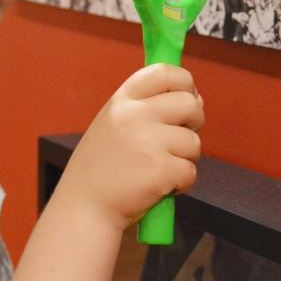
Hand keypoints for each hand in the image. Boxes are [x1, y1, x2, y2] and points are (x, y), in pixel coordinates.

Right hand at [55, 64, 203, 232]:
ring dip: (185, 158)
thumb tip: (197, 100)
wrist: (84, 208)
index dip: (185, 83)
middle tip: (176, 140)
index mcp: (123, 100)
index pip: (165, 73)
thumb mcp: (115, 123)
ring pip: (194, 142)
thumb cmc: (102, 167)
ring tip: (160, 168)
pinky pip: (191, 171)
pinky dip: (181, 183)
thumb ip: (149, 108)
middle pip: (190, 104)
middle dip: (193, 123)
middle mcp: (135, 115)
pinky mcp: (161, 170)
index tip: (186, 97)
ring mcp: (148, 142)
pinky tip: (160, 187)